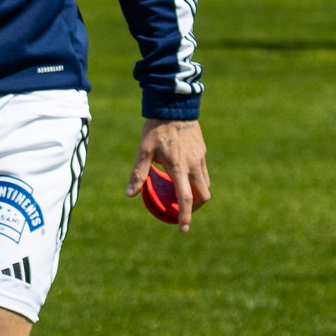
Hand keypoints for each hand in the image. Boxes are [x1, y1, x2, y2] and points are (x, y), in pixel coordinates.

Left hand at [128, 117, 210, 231]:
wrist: (175, 106)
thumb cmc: (156, 128)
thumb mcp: (143, 150)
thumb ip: (138, 173)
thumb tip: (129, 194)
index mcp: (179, 167)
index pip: (185, 198)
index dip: (185, 215)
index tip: (183, 228)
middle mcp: (194, 165)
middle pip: (202, 196)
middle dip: (195, 208)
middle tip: (183, 212)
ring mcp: (201, 158)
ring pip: (205, 185)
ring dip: (197, 195)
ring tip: (183, 197)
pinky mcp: (203, 152)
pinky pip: (204, 173)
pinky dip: (197, 182)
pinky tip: (185, 178)